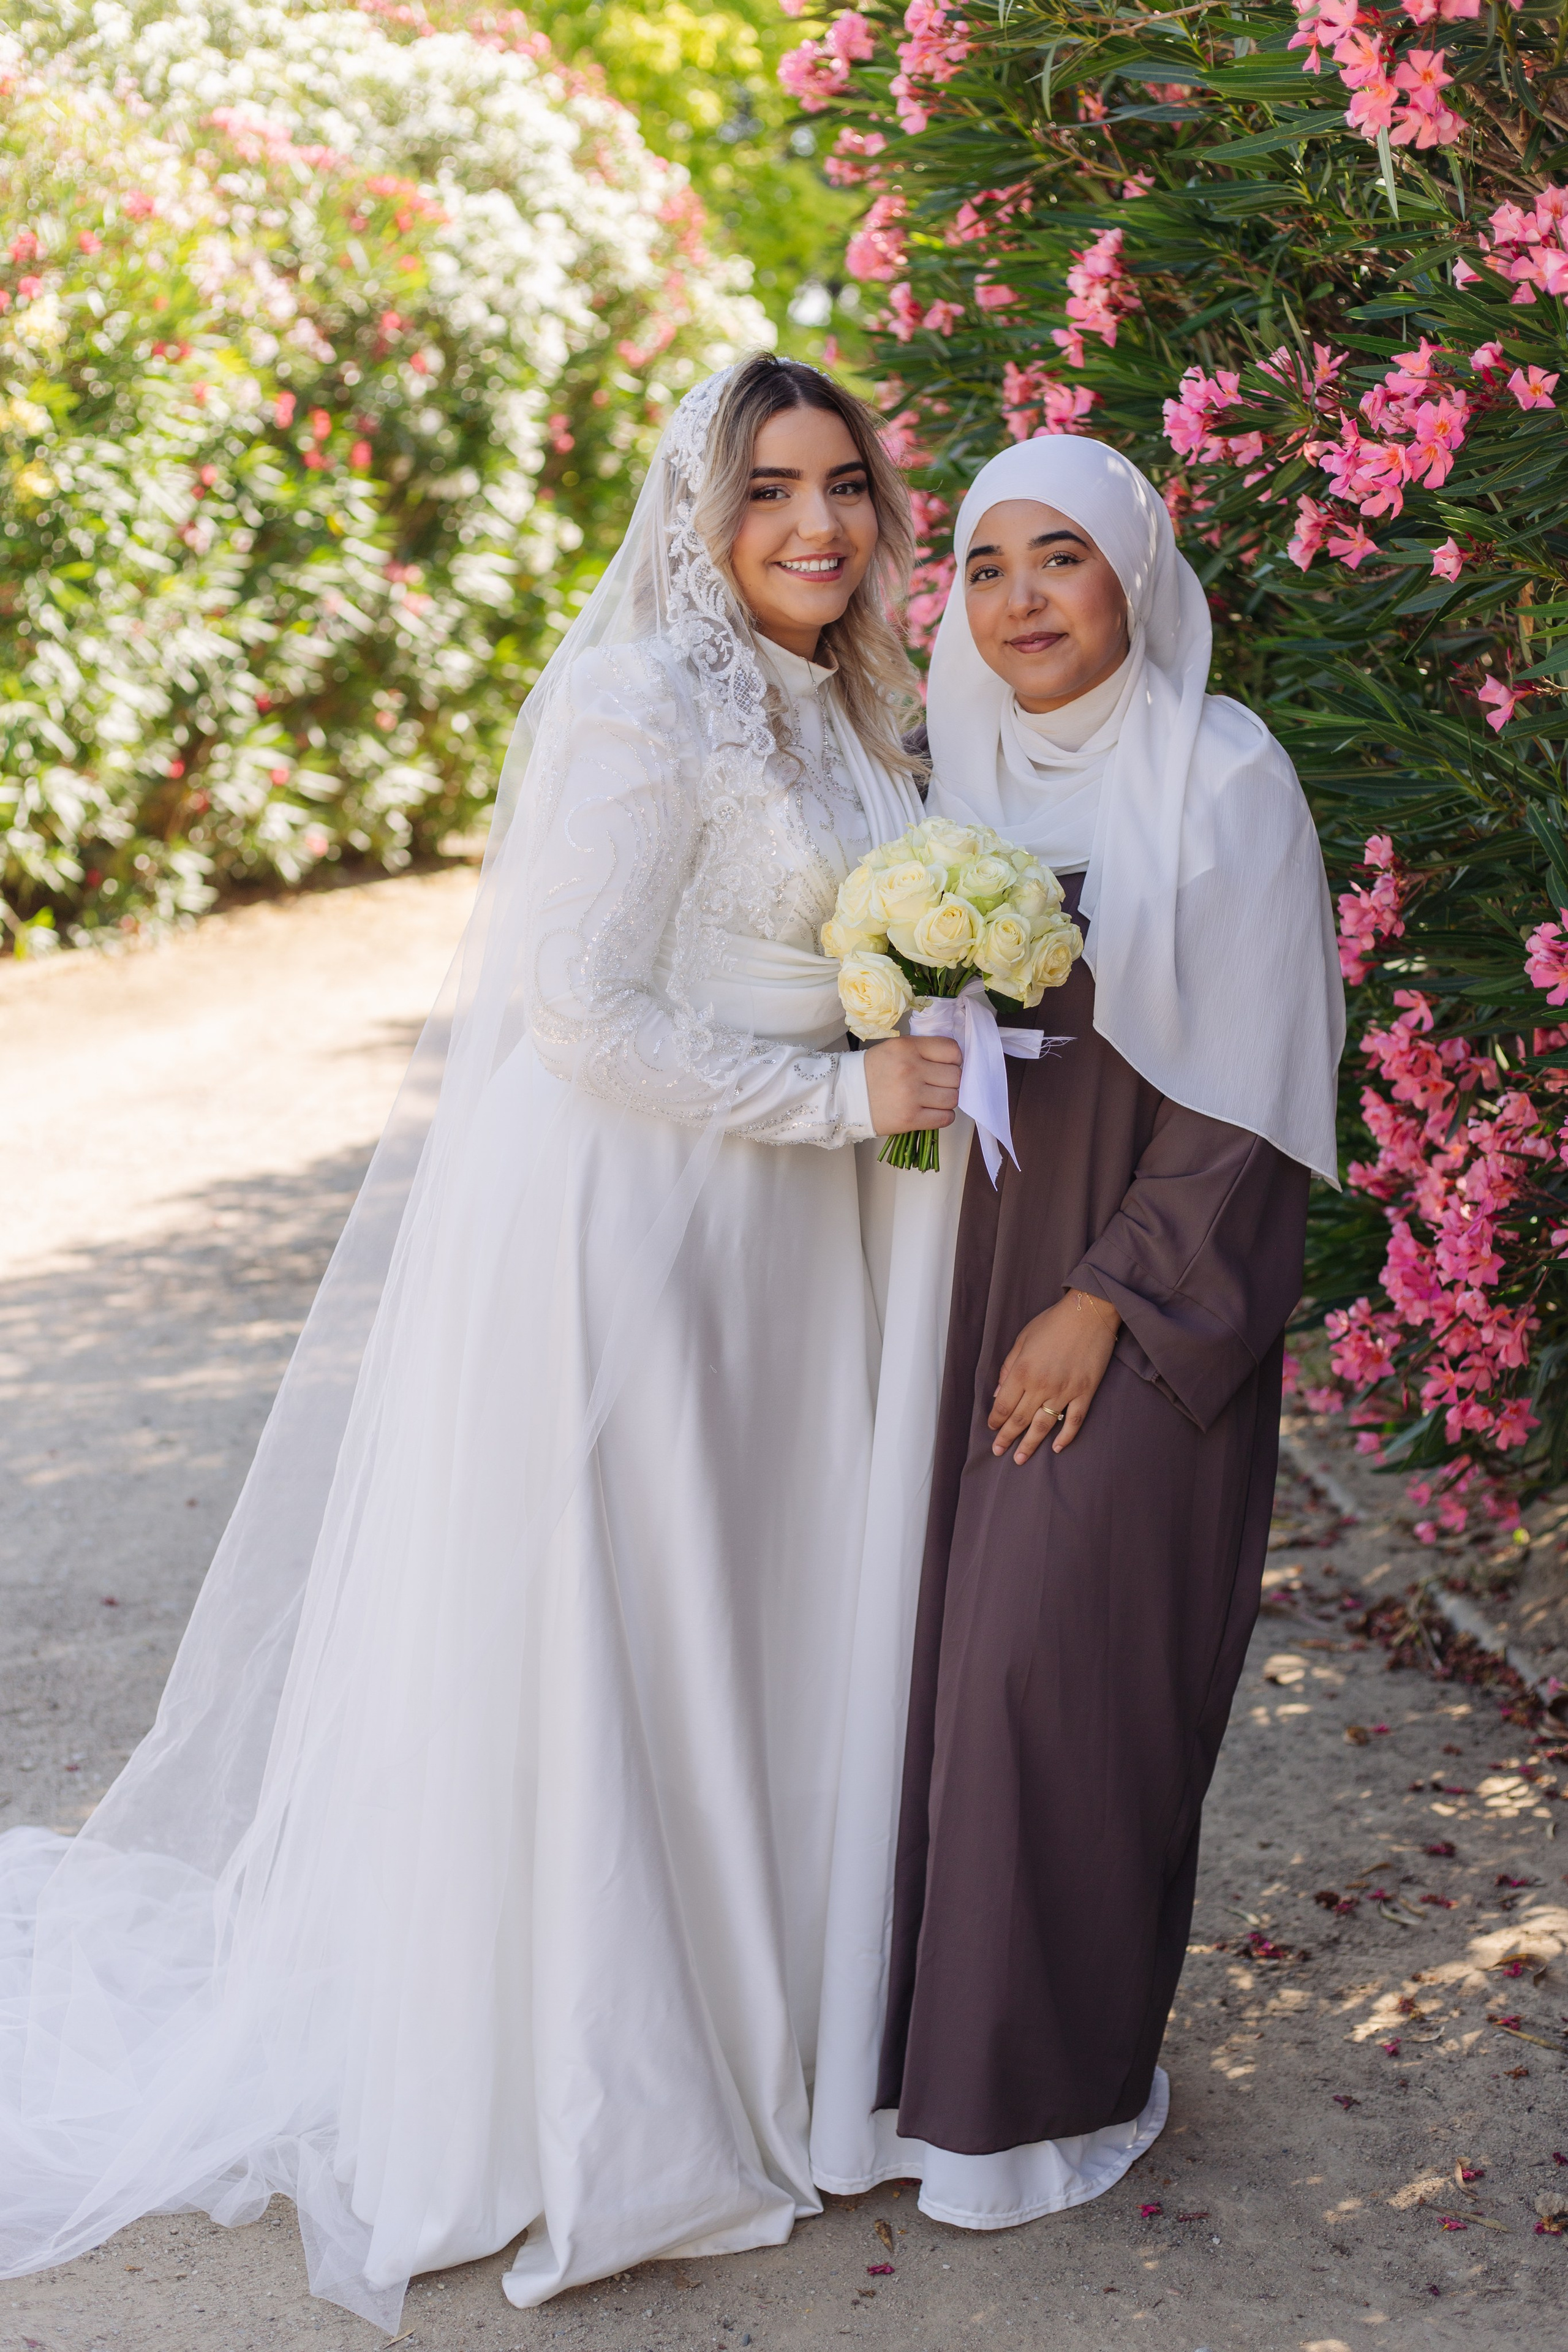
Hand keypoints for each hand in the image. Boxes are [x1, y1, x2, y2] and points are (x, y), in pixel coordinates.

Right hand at [863, 1034, 962, 1137]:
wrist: (845, 1096)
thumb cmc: (873, 1072)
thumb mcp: (895, 1049)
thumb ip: (923, 1050)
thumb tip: (955, 1061)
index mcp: (907, 1047)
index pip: (952, 1051)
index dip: (955, 1060)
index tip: (947, 1066)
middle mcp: (910, 1069)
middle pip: (955, 1076)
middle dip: (950, 1081)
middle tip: (937, 1084)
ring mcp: (910, 1096)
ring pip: (953, 1098)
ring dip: (947, 1100)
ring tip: (933, 1099)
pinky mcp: (910, 1119)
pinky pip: (945, 1118)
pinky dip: (943, 1116)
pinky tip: (931, 1111)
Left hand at [989, 1289, 1120, 1464]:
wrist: (1089, 1313)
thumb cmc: (1053, 1322)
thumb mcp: (1022, 1339)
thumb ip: (1008, 1367)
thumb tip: (998, 1393)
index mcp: (1022, 1371)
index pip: (1004, 1405)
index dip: (996, 1420)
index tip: (992, 1429)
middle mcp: (1041, 1385)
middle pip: (1020, 1419)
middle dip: (1007, 1438)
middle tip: (998, 1452)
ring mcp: (1065, 1391)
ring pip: (1044, 1425)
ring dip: (1030, 1445)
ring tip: (1020, 1459)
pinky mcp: (1085, 1392)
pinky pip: (1074, 1421)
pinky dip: (1066, 1436)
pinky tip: (1057, 1448)